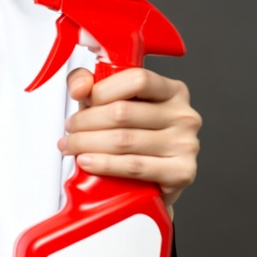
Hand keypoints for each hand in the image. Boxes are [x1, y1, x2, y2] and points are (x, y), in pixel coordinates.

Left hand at [60, 67, 200, 215]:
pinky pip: (133, 166)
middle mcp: (183, 115)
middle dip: (86, 121)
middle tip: (71, 128)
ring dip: (87, 143)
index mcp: (172, 91)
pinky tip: (87, 161)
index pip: (137, 79)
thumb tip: (79, 87)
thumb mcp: (115, 101)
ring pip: (123, 140)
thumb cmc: (135, 134)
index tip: (84, 99)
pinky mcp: (181, 172)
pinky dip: (104, 164)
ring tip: (72, 145)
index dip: (103, 89)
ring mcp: (185, 144)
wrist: (154, 178)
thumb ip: (91, 83)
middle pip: (123, 112)